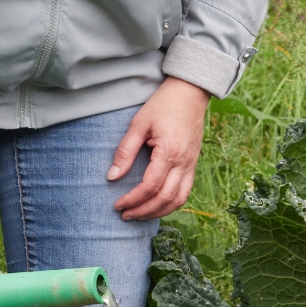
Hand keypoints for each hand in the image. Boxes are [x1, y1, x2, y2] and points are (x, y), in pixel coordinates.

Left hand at [109, 77, 210, 219]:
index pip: (150, 186)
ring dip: (159, 212)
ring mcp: (192, 164)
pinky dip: (171, 203)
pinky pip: (186, 191)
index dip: (132, 199)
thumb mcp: (138, 124)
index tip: (117, 205)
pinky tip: (156, 205)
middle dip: (143, 211)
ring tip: (139, 215)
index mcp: (169, 152)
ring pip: (179, 200)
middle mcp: (184, 162)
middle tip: (125, 215)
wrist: (190, 91)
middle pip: (165, 198)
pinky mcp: (194, 164)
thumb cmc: (163, 104)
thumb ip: (125, 151)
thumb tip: (111, 177)